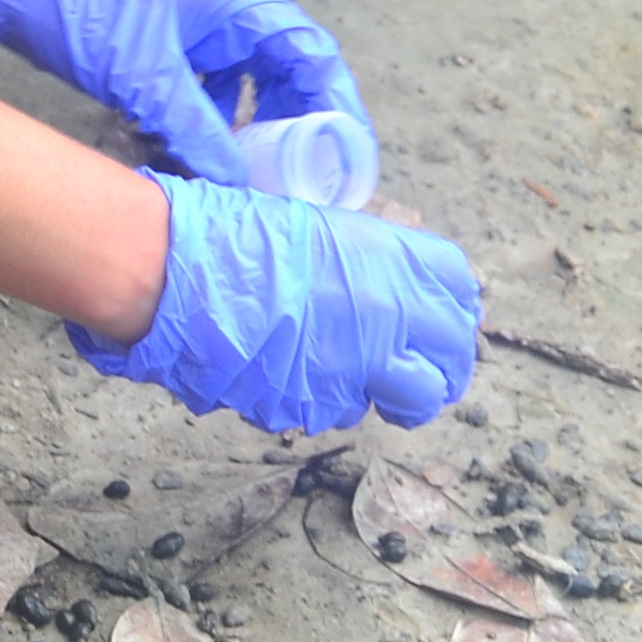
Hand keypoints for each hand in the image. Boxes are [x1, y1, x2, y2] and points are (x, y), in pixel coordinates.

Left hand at [0, 0, 362, 183]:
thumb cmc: (82, 12)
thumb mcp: (145, 80)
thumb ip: (196, 131)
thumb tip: (239, 184)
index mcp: (234, 1)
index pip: (309, 51)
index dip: (334, 101)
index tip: (345, 150)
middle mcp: (226, 10)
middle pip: (285, 70)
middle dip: (295, 124)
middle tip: (302, 176)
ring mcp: (199, 27)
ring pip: (247, 84)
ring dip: (252, 128)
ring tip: (255, 175)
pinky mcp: (172, 47)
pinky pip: (211, 89)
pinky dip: (212, 123)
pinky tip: (201, 157)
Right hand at [74, 171, 480, 432]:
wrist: (180, 277)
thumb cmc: (236, 236)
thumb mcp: (319, 231)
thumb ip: (366, 264)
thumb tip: (385, 287)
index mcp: (393, 263)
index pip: (460, 292)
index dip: (454, 311)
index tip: (442, 320)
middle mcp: (391, 320)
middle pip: (453, 363)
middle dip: (442, 373)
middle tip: (421, 374)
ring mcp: (358, 370)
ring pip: (405, 400)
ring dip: (386, 393)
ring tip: (349, 371)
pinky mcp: (319, 406)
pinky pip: (340, 410)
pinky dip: (328, 398)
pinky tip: (295, 371)